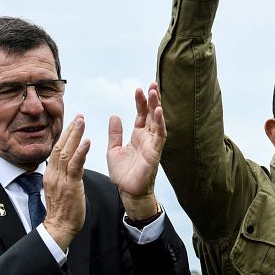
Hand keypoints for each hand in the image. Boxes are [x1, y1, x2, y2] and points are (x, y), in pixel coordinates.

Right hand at [43, 115, 90, 248]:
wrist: (60, 227)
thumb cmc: (63, 210)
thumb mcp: (60, 189)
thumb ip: (62, 176)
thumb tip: (66, 166)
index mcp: (51, 174)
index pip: (56, 149)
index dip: (65, 135)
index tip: (73, 123)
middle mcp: (53, 174)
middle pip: (59, 146)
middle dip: (70, 130)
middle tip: (79, 115)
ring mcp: (60, 179)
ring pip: (66, 152)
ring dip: (75, 135)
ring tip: (82, 121)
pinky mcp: (70, 185)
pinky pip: (75, 166)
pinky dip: (81, 152)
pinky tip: (87, 141)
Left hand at [107, 84, 165, 219]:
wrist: (128, 191)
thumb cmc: (123, 173)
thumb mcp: (113, 150)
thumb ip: (115, 133)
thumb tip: (114, 116)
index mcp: (137, 135)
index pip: (141, 114)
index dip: (140, 102)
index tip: (138, 88)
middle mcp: (147, 137)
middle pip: (152, 114)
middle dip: (152, 99)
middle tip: (152, 83)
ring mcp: (153, 143)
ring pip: (157, 121)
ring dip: (156, 106)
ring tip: (154, 92)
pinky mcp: (156, 151)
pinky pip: (160, 135)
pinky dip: (160, 122)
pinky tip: (158, 111)